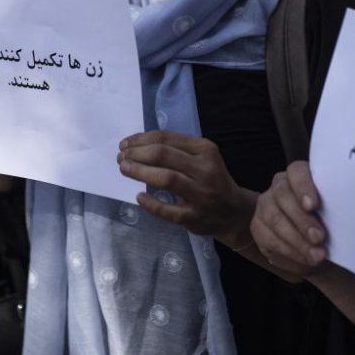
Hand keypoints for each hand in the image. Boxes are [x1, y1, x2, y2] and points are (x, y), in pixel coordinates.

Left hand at [117, 131, 253, 243]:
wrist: (232, 212)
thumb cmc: (209, 180)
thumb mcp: (201, 158)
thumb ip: (176, 150)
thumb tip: (137, 144)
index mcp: (205, 149)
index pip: (166, 138)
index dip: (141, 140)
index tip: (125, 144)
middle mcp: (205, 169)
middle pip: (163, 155)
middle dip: (137, 154)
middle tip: (121, 157)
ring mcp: (201, 194)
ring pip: (166, 178)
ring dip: (140, 172)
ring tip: (125, 169)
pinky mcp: (194, 216)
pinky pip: (168, 210)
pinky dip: (151, 203)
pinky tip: (139, 196)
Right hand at [251, 161, 328, 278]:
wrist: (317, 246)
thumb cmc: (330, 224)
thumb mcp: (336, 215)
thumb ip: (336, 211)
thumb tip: (346, 218)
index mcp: (300, 176)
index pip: (297, 172)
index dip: (303, 187)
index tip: (313, 205)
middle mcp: (279, 186)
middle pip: (283, 195)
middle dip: (301, 219)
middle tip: (318, 237)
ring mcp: (266, 205)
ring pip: (274, 218)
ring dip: (296, 240)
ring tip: (316, 255)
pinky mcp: (258, 226)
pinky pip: (269, 239)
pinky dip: (290, 252)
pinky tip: (304, 260)